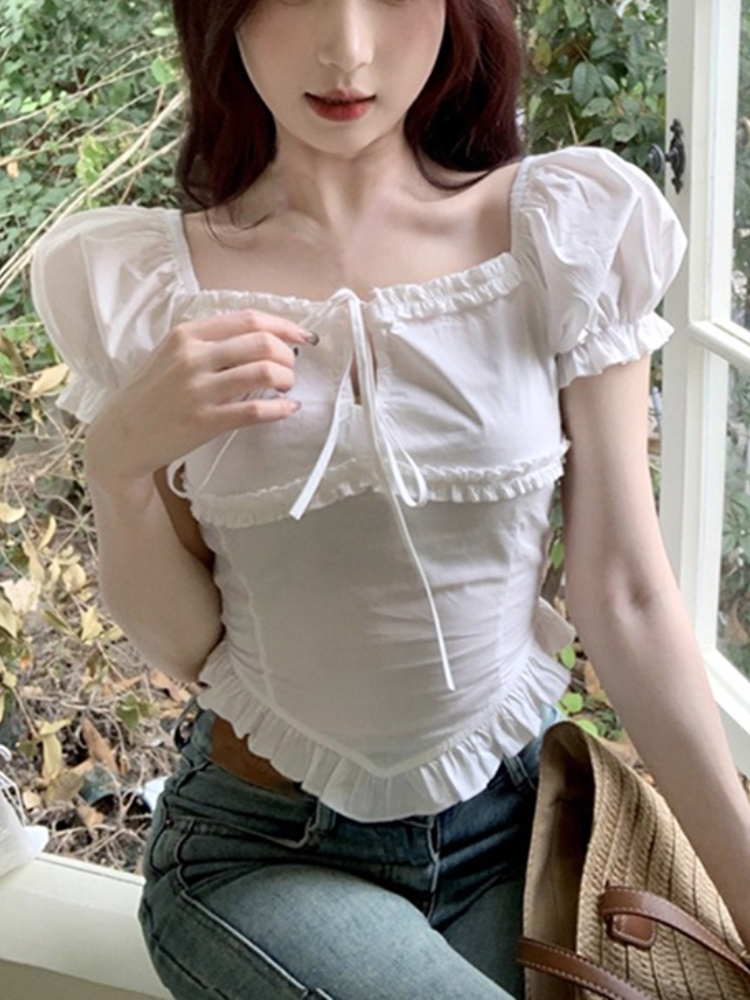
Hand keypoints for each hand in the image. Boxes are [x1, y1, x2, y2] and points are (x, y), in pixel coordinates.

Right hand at [84, 309, 314, 490]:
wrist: (122, 435)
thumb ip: (208, 342)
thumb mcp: (171, 354)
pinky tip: (288, 409)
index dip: (283, 326)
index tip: (303, 336)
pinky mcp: (204, 421)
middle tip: (291, 367)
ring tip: (287, 386)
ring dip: (286, 378)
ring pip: (263, 372)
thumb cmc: (152, 394)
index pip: (248, 319)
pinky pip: (254, 409)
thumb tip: (258, 339)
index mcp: (186, 334)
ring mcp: (198, 389)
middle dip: (288, 354)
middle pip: (261, 342)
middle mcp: (192, 357)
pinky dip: (279, 408)